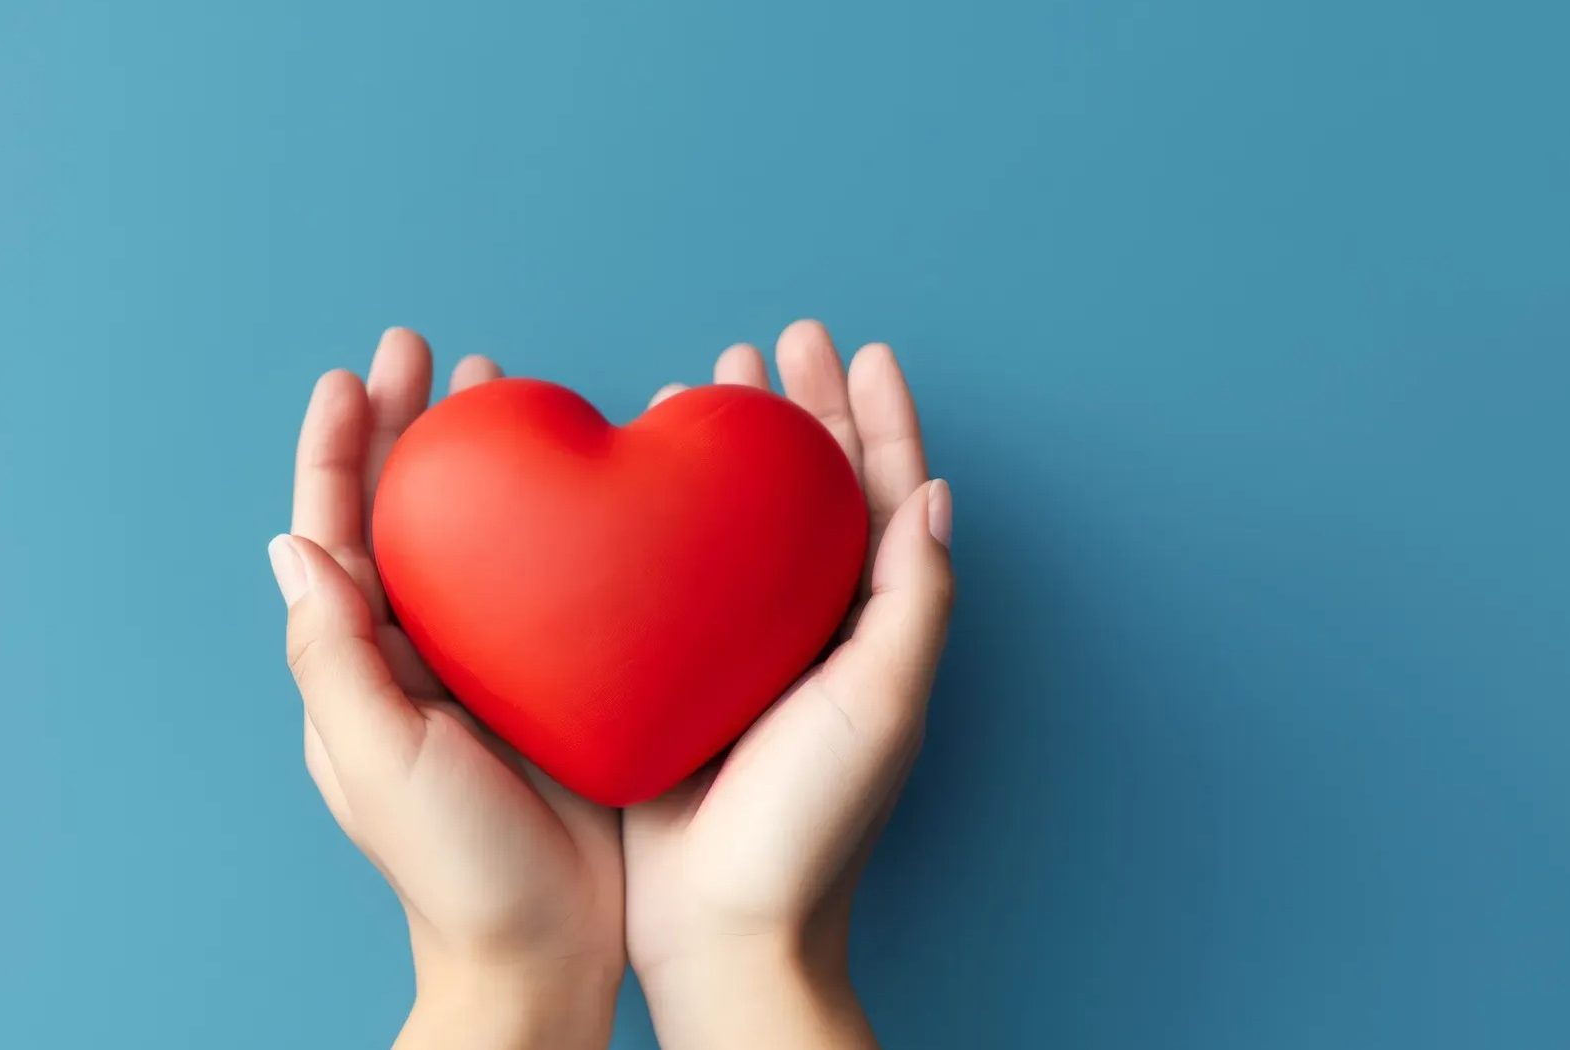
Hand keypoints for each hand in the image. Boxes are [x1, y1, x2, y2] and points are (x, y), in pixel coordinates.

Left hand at [271, 329, 624, 1049]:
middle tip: (428, 350)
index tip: (353, 375)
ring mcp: (484, 666)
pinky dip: (554, 522)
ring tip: (498, 391)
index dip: (340, 451)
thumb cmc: (452, 872)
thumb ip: (331, 653)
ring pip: (474, 536)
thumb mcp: (375, 759)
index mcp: (360, 664)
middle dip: (409, 429)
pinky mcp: (554, 683)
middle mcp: (414, 653)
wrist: (543, 955)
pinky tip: (583, 483)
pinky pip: (548, 581)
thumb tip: (291, 545)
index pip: (336, 534)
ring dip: (477, 462)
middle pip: (403, 515)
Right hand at [625, 321, 955, 1048]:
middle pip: (807, 493)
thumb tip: (934, 493)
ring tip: (700, 384)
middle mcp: (808, 627)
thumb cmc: (812, 825)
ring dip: (727, 452)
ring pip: (736, 521)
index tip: (858, 349)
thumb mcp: (881, 703)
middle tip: (769, 346)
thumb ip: (910, 599)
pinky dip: (660, 516)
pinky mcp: (671, 673)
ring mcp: (738, 648)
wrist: (721, 925)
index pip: (881, 497)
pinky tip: (635, 485)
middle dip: (794, 413)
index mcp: (868, 627)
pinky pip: (668, 572)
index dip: (875, 418)